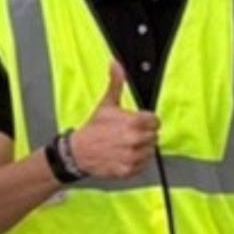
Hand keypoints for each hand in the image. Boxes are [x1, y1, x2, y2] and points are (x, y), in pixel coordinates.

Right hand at [67, 62, 158, 179]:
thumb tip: (115, 63)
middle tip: (129, 134)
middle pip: (154, 136)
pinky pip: (143, 165)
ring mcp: (132, 156)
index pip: (155, 121)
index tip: (139, 122)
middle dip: (144, 134)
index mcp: (133, 122)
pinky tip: (124, 155)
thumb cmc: (94, 128)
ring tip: (126, 145)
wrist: (79, 152)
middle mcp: (135, 140)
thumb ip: (116, 82)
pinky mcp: (128, 170)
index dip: (147, 121)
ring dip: (141, 148)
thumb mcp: (106, 103)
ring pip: (150, 151)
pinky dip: (136, 162)